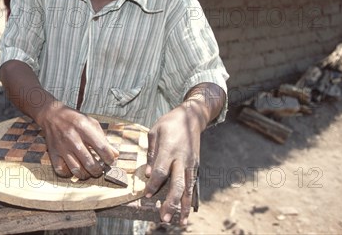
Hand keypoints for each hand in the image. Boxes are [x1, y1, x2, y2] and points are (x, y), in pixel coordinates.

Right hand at [35, 103, 118, 178]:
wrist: (52, 115)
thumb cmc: (75, 119)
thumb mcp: (91, 123)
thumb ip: (103, 138)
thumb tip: (115, 154)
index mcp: (84, 128)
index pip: (102, 148)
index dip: (109, 158)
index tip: (110, 161)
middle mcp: (73, 138)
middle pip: (89, 163)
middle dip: (98, 170)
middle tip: (100, 170)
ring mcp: (62, 147)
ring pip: (76, 170)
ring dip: (86, 175)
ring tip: (89, 172)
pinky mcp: (53, 153)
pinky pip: (61, 171)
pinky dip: (69, 174)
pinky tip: (74, 170)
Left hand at [144, 102, 206, 227]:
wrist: (192, 117)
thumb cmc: (169, 123)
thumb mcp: (155, 132)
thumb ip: (151, 153)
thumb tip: (147, 173)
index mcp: (169, 149)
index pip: (161, 171)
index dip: (154, 184)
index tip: (146, 194)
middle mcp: (182, 159)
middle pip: (177, 184)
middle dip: (171, 202)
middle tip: (164, 217)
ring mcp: (191, 164)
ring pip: (188, 189)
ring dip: (183, 207)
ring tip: (180, 223)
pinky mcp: (195, 166)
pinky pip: (193, 186)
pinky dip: (190, 200)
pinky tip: (187, 212)